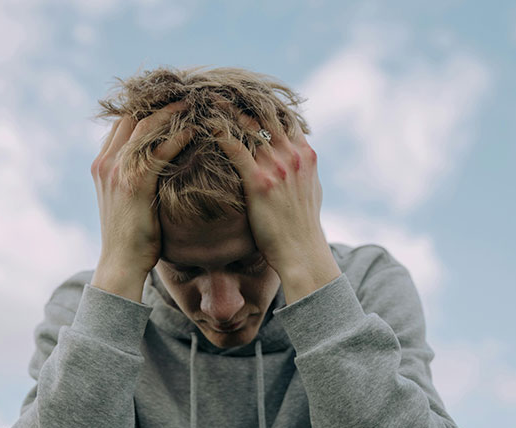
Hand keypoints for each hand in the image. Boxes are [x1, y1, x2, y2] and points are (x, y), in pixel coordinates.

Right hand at [90, 102, 192, 300]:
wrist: (121, 264)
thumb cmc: (132, 237)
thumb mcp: (128, 201)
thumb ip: (136, 178)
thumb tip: (159, 165)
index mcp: (102, 164)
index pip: (122, 123)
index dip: (145, 107)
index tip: (170, 97)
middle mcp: (106, 162)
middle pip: (132, 116)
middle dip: (159, 101)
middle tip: (187, 91)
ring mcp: (117, 171)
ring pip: (145, 126)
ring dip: (171, 111)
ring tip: (194, 101)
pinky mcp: (134, 183)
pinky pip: (159, 149)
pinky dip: (178, 135)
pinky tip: (196, 128)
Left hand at [213, 109, 332, 279]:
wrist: (302, 252)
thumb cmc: (302, 226)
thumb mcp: (312, 190)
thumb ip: (303, 169)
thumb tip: (298, 156)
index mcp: (305, 154)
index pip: (284, 116)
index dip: (262, 102)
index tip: (242, 92)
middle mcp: (293, 154)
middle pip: (265, 113)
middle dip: (241, 98)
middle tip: (217, 87)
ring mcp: (277, 166)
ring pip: (248, 124)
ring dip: (225, 109)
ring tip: (205, 98)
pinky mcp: (259, 181)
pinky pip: (234, 147)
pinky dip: (218, 132)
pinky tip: (202, 125)